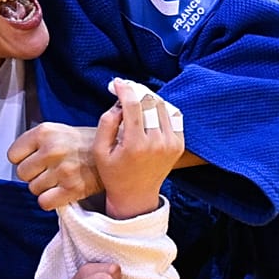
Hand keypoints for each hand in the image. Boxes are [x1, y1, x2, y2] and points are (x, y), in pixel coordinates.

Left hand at [8, 123, 102, 210]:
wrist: (116, 151)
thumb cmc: (87, 142)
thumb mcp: (59, 130)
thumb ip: (37, 141)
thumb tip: (18, 157)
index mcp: (45, 132)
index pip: (13, 155)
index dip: (22, 159)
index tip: (34, 159)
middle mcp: (52, 150)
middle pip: (22, 173)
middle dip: (33, 174)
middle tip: (48, 170)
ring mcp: (62, 170)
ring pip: (33, 189)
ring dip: (44, 187)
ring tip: (58, 179)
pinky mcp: (72, 189)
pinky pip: (44, 202)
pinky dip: (50, 200)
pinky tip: (60, 192)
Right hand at [94, 78, 184, 218]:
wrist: (136, 196)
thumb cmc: (114, 174)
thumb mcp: (100, 151)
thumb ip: (106, 123)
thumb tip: (119, 102)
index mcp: (136, 145)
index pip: (133, 105)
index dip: (124, 89)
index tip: (116, 82)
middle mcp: (157, 143)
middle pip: (150, 102)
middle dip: (136, 91)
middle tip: (125, 90)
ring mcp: (171, 144)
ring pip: (163, 106)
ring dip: (149, 99)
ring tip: (136, 101)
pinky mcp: (179, 145)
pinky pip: (174, 117)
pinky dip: (162, 109)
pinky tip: (150, 112)